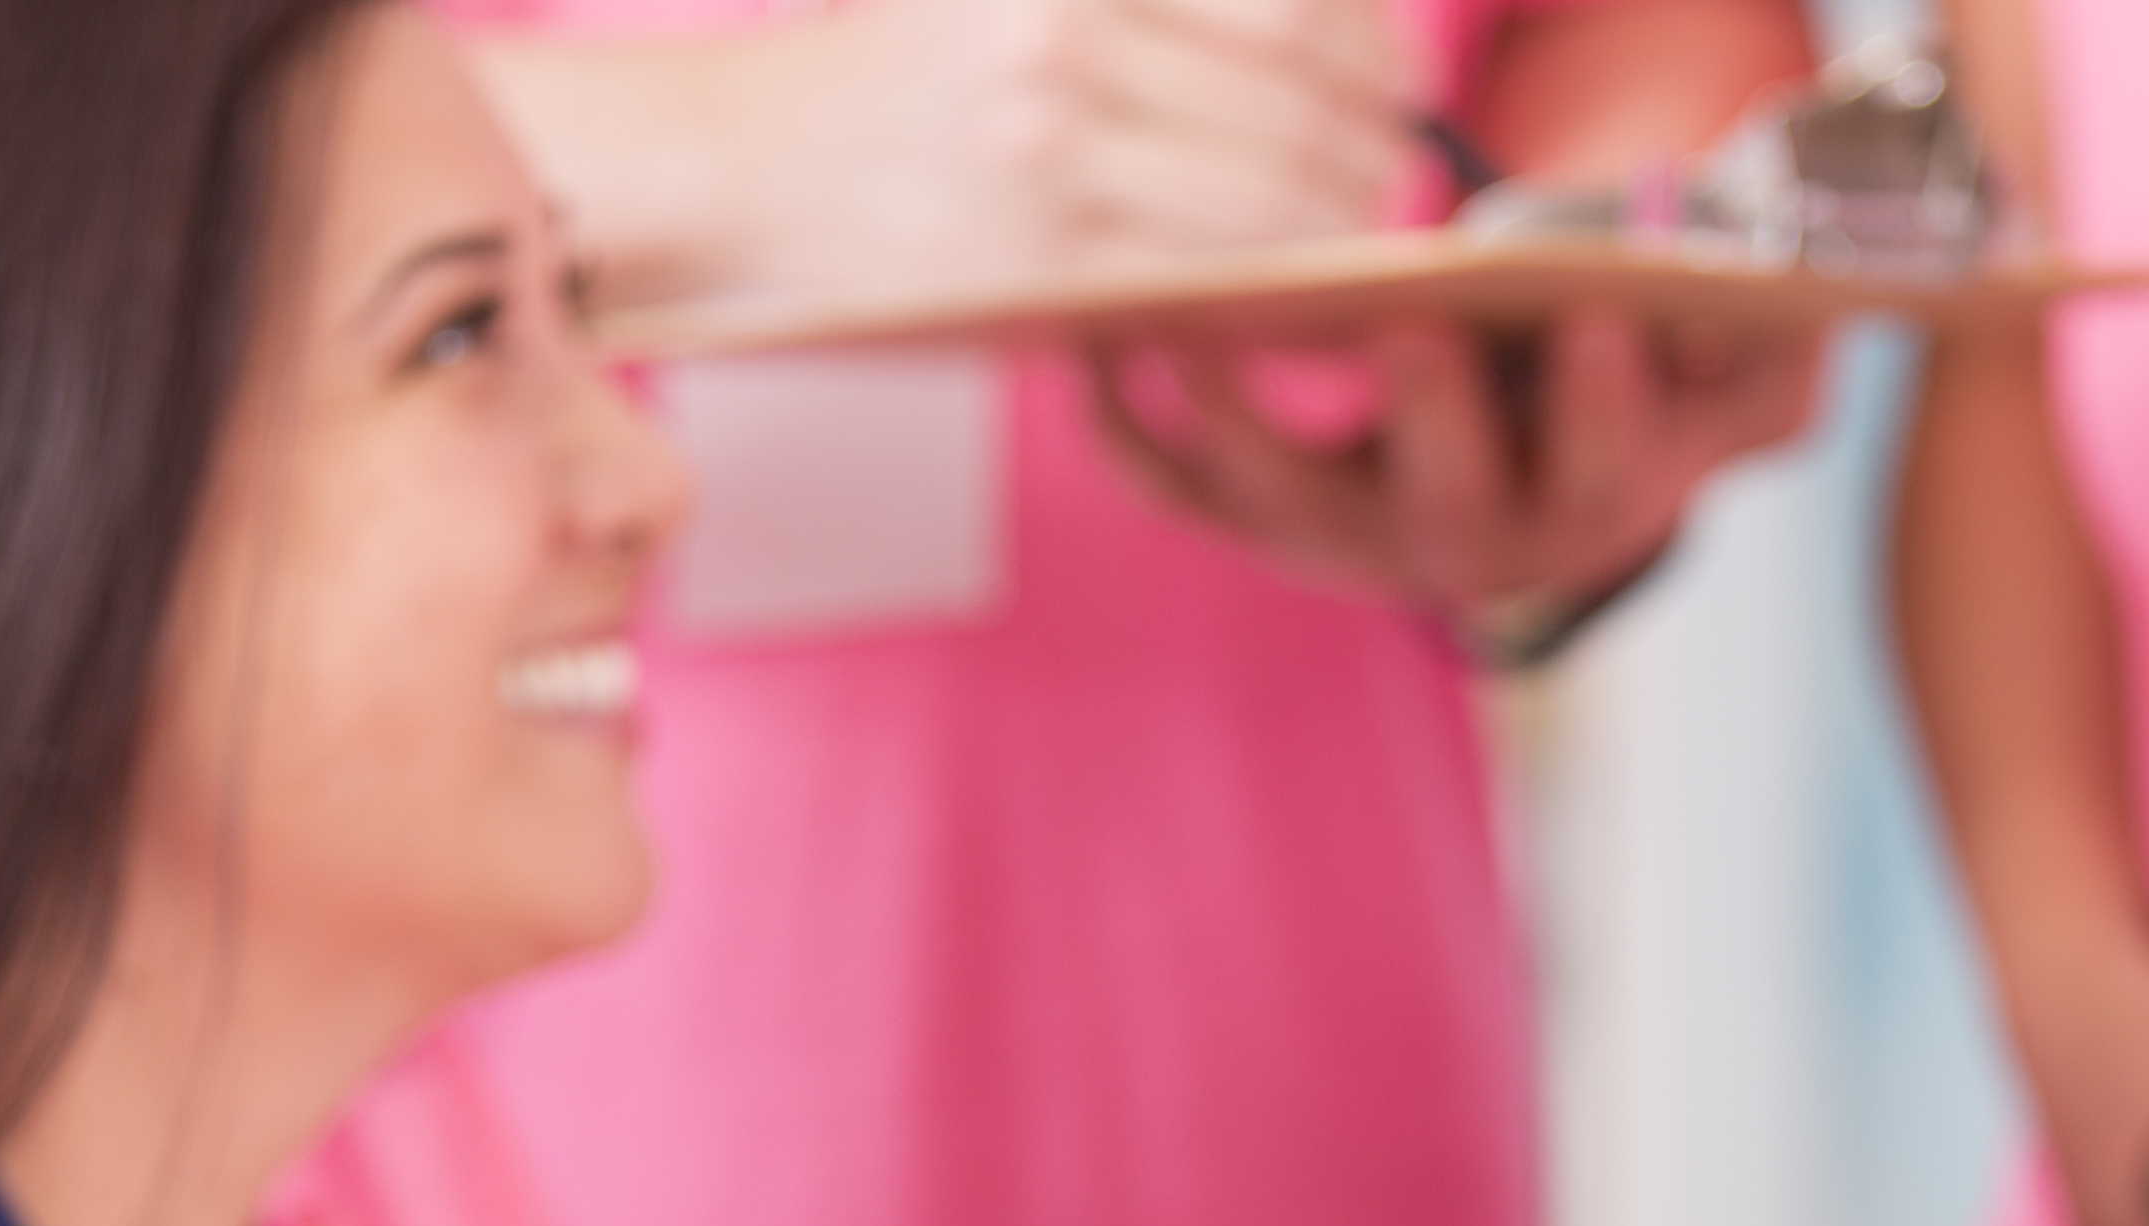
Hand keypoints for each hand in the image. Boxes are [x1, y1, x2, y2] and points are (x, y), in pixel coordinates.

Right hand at [777, 0, 1414, 286]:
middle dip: (1373, 125)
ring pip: (1268, 189)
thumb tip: (1315, 22)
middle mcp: (1064, 38)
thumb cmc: (902, 63)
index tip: (1394, 63)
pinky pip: (1208, 272)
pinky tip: (1296, 269)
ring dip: (1341, 209)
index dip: (1369, 33)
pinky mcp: (1040, 259)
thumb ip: (1152, 2)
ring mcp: (1052, 153)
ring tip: (1358, 208)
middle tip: (1395, 146)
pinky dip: (1277, 275)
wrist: (752, 159)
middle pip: (1295, 86)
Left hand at [1082, 314, 1825, 613]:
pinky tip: (1088, 343)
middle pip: (1445, 500)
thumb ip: (1765, 353)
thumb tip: (1748, 309)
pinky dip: (1124, 427)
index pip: (1601, 468)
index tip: (1604, 319)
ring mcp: (1354, 540)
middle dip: (1432, 408)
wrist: (1541, 469)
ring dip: (1230, 415)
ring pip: (1286, 498)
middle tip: (1411, 317)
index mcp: (1588, 509)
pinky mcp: (1263, 522)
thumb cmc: (1641, 387)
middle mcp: (1466, 547)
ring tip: (1184, 322)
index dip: (1605, 404)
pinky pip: (1179, 486)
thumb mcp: (1738, 379)